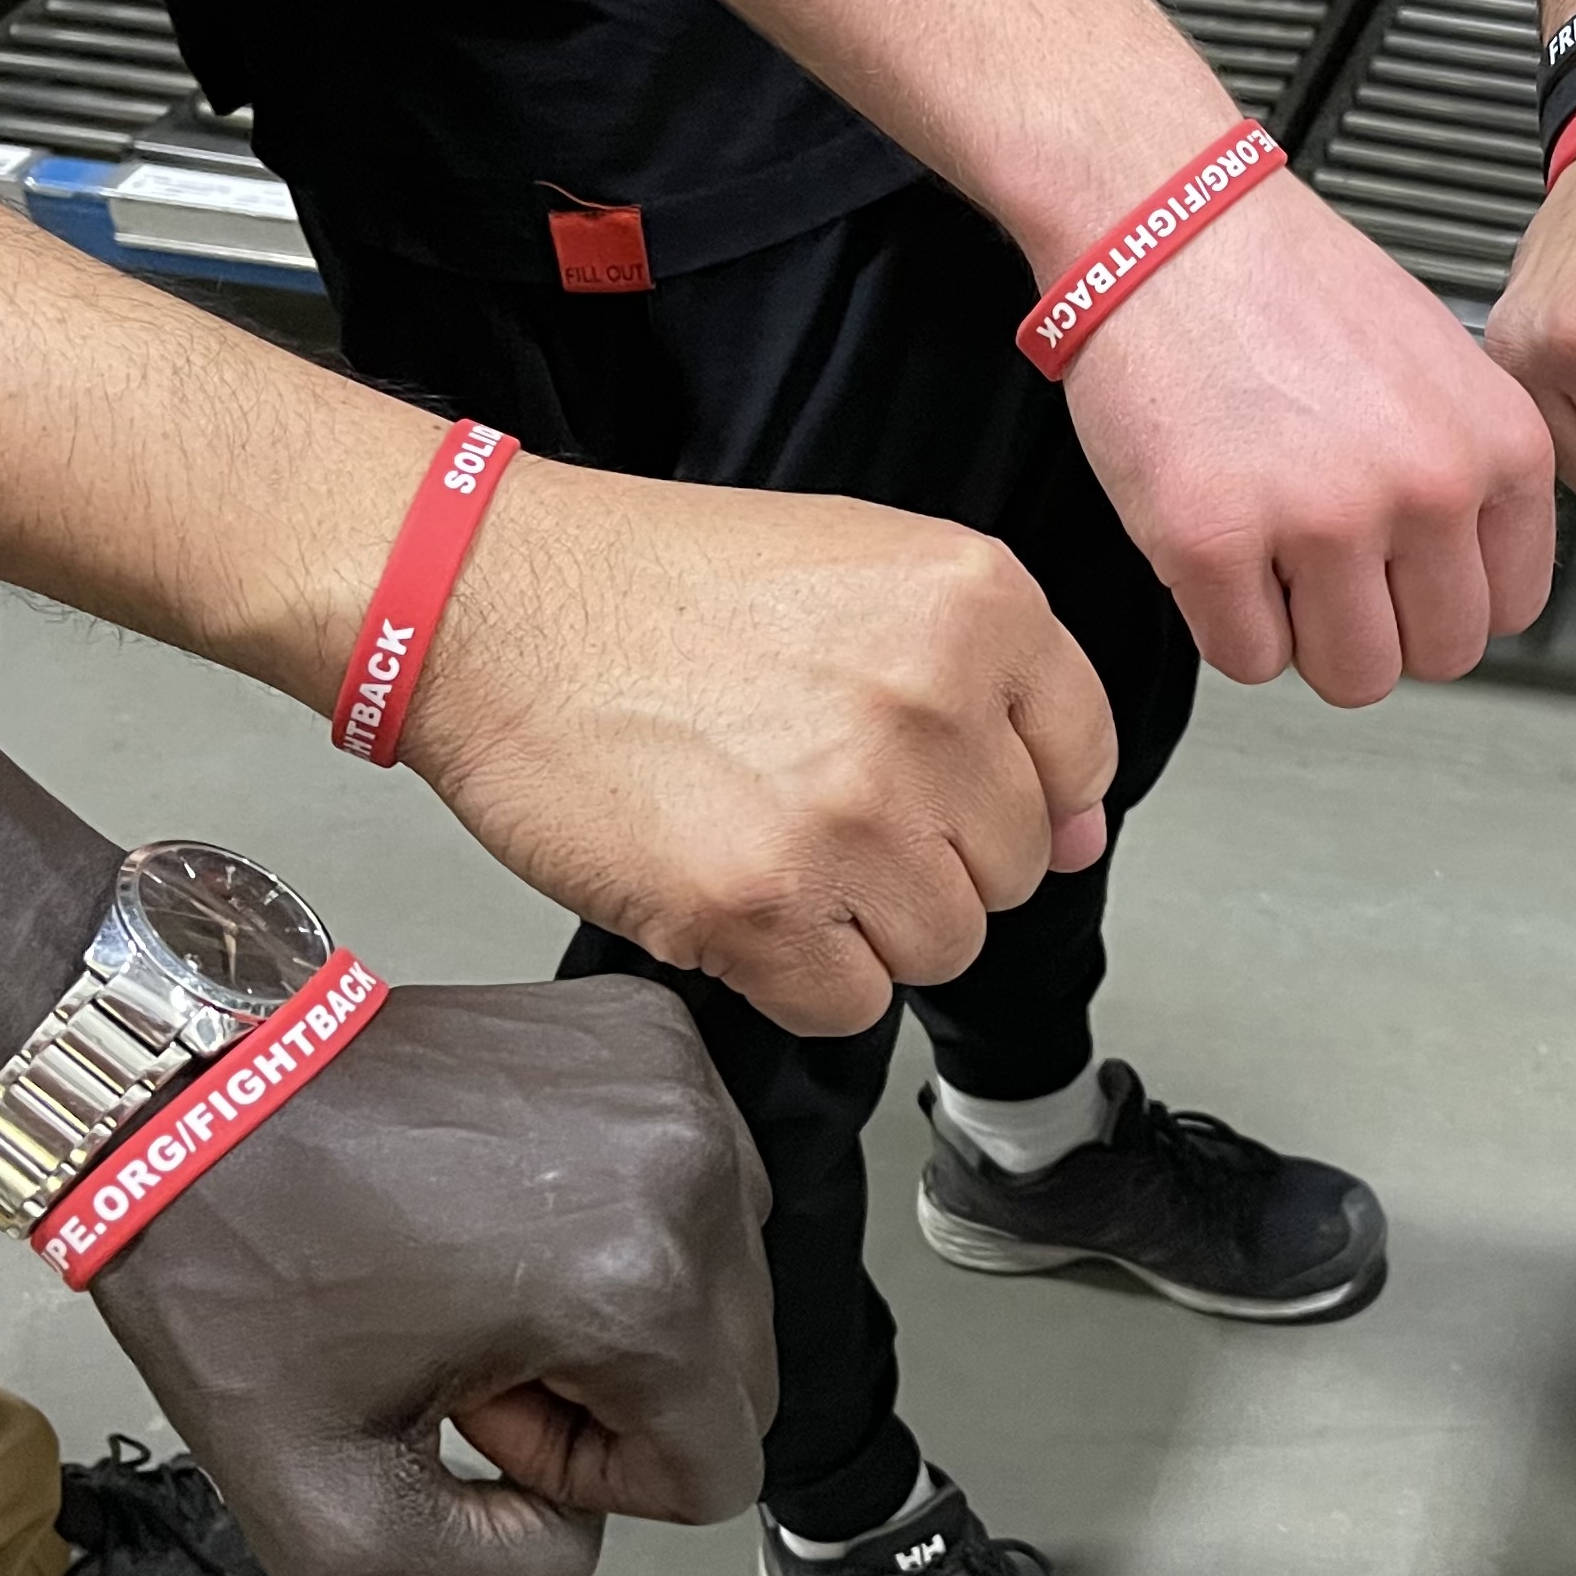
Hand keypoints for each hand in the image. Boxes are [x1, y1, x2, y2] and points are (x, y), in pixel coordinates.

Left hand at [92, 976, 776, 1575]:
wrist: (183, 1098)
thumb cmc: (242, 1264)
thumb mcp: (328, 1517)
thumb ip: (495, 1573)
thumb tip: (576, 1528)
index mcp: (631, 1285)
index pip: (720, 1464)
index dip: (594, 1475)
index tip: (487, 1412)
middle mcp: (684, 1168)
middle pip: (736, 1368)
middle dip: (614, 1390)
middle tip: (475, 1348)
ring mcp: (675, 1084)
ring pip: (726, 1271)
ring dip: (625, 1298)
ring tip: (483, 1270)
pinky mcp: (648, 1035)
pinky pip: (695, 1175)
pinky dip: (621, 1208)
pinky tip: (506, 1202)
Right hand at [398, 468, 1118, 1035]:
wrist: (489, 600)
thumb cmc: (663, 584)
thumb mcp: (864, 569)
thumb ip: (995, 687)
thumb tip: (1085, 835)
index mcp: (978, 604)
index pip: (1082, 762)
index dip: (1018, 793)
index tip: (946, 787)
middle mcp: (932, 706)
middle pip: (1012, 869)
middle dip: (929, 858)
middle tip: (819, 799)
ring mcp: (848, 813)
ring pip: (943, 948)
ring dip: (865, 924)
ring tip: (771, 839)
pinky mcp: (759, 905)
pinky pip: (850, 1005)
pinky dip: (798, 976)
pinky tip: (736, 892)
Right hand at [1057, 173, 1557, 704]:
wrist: (1168, 223)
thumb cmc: (1284, 279)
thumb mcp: (1437, 362)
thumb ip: (1469, 471)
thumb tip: (1471, 574)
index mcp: (1499, 443)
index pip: (1509, 608)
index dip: (1445, 598)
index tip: (1406, 573)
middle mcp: (1427, 487)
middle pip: (1436, 657)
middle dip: (1381, 627)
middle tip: (1330, 569)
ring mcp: (1322, 519)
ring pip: (1349, 676)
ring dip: (1306, 633)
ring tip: (1274, 549)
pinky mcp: (1215, 541)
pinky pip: (1247, 659)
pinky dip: (1225, 619)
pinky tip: (1221, 539)